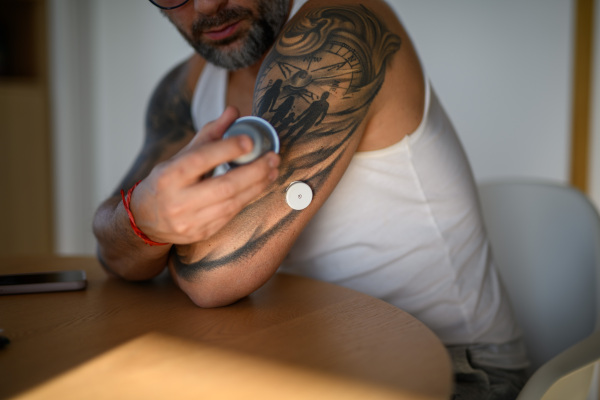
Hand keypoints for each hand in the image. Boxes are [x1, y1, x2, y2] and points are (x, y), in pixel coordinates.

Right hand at [129, 107, 279, 244]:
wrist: (145, 221)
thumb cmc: (166, 182)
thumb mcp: (180, 156)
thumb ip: (209, 135)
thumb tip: (233, 111)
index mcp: (169, 176)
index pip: (200, 159)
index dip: (227, 149)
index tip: (249, 140)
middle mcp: (178, 201)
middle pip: (224, 186)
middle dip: (254, 171)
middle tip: (272, 157)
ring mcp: (190, 221)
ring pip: (232, 203)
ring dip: (257, 185)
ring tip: (272, 170)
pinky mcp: (202, 233)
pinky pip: (231, 214)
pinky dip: (248, 198)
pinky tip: (260, 185)